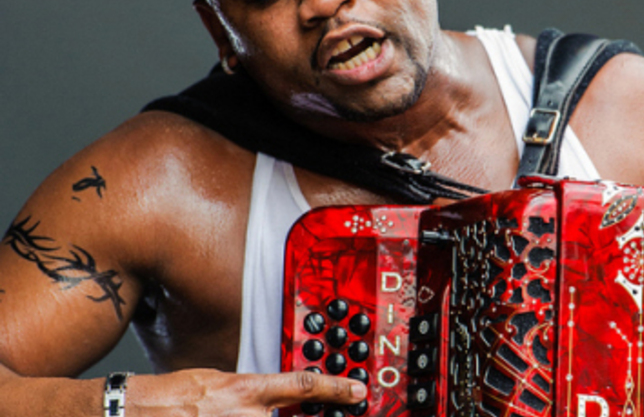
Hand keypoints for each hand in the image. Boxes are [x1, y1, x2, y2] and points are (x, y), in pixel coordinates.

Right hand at [127, 369, 367, 415]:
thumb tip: (272, 404)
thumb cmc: (171, 395)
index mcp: (245, 391)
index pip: (302, 385)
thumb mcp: (217, 381)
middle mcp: (245, 416)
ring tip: (232, 412)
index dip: (335, 389)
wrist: (133, 411)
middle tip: (322, 414)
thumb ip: (250, 395)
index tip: (358, 392)